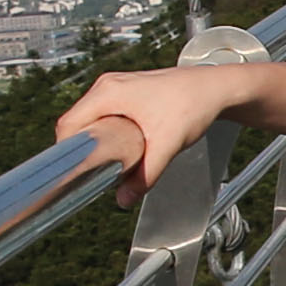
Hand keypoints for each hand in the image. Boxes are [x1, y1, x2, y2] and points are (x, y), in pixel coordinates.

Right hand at [55, 63, 259, 190]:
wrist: (217, 89)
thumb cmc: (194, 105)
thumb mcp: (167, 145)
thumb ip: (144, 175)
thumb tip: (124, 199)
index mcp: (109, 92)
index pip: (69, 125)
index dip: (68, 152)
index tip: (74, 173)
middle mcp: (108, 86)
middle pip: (77, 123)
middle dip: (83, 150)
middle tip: (93, 173)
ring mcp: (116, 88)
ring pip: (91, 120)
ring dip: (96, 142)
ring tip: (109, 163)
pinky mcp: (127, 94)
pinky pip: (104, 116)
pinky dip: (107, 134)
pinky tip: (121, 149)